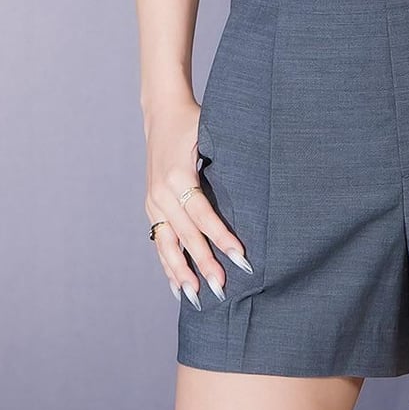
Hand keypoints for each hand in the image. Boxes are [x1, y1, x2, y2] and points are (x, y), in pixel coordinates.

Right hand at [143, 93, 253, 307]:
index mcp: (178, 176)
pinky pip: (159, 240)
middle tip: (222, 288)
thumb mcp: (210, 132)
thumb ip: (226, 157)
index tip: (241, 257)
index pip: (204, 215)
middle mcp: (162, 193)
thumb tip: (257, 183)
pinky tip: (177, 286)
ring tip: (197, 297)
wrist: (162, 112)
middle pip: (186, 235)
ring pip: (167, 245)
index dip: (222, 238)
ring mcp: (154, 202)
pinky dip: (168, 264)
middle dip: (205, 263)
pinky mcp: (152, 206)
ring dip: (182, 272)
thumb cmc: (194, 121)